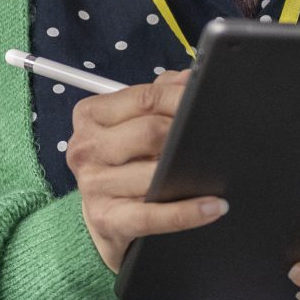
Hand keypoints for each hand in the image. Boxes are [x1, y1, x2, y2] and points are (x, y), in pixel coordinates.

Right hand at [66, 70, 226, 272]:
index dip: (180, 99)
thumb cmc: (119, 163)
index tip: (205, 103)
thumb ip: (157, 97)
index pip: (143, 98)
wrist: (102, 217)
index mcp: (90, 116)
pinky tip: (213, 207)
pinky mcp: (108, 219)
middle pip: (149, 132)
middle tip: (208, 140)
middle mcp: (86, 148)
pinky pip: (154, 216)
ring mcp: (94, 185)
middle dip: (184, 135)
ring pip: (153, 173)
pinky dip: (188, 212)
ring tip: (212, 173)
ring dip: (189, 174)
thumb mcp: (130, 125)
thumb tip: (189, 79)